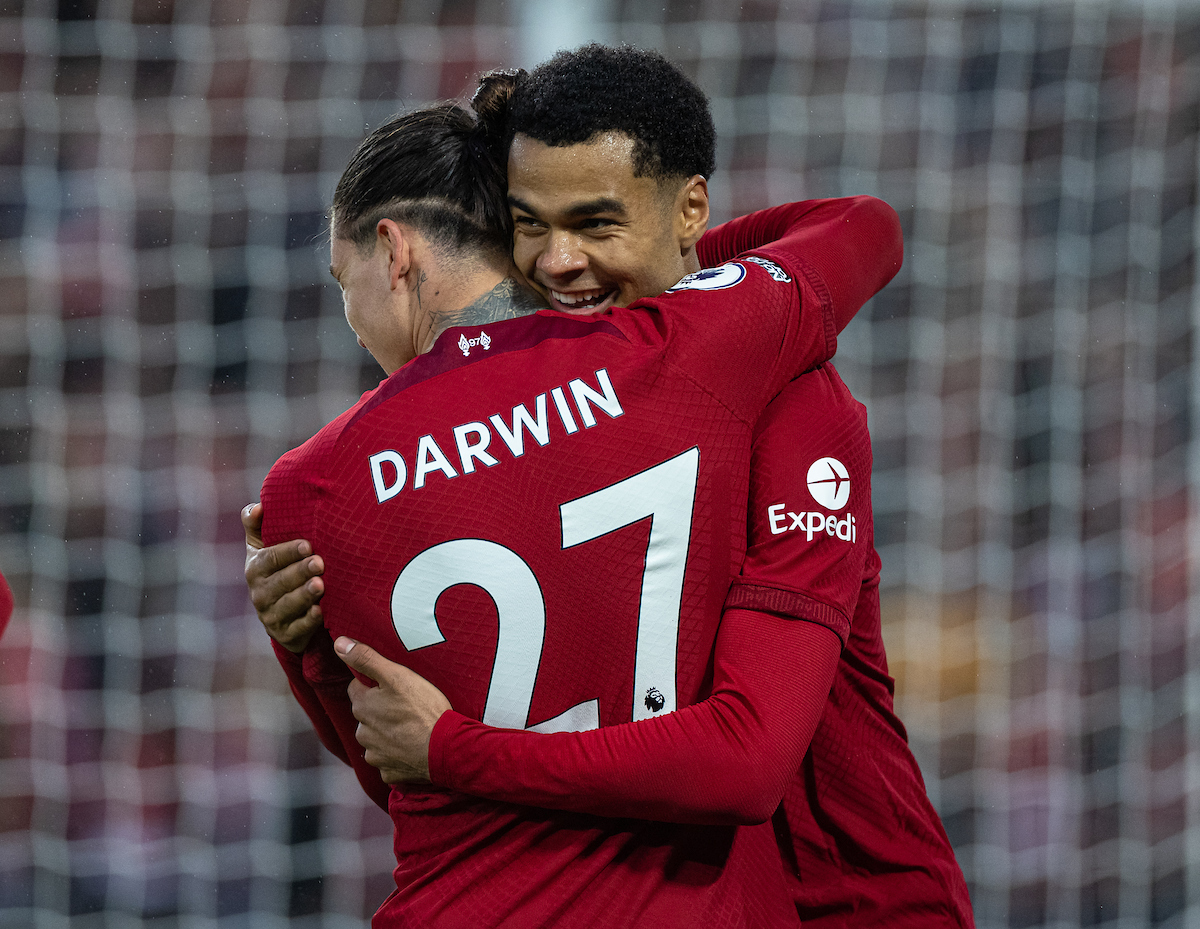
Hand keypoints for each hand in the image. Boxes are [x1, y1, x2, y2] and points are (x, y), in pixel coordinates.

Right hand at [243, 502, 325, 652]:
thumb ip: (257, 524)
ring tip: (320, 585)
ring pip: (287, 605)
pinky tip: (320, 612)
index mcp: (255, 568)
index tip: (307, 544)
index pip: (269, 559)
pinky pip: (296, 629)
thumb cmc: (278, 568)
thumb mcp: (264, 546)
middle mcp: (259, 593)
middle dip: (299, 572)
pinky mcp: (285, 634)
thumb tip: (258, 506)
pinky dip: (308, 621)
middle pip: (280, 582)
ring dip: (304, 595)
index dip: (287, 552)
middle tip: (319, 562)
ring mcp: (271, 616)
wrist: (285, 610)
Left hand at [336, 636, 451, 783]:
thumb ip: (366, 659)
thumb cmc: (423, 709)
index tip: (393, 686)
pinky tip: (413, 746)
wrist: (445, 748)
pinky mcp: (389, 772)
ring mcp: (375, 755)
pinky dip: (398, 754)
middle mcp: (363, 733)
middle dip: (380, 710)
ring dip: (388, 733)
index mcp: (362, 707)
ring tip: (412, 727)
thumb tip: (339, 643)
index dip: (374, 685)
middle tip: (407, 706)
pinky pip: (388, 759)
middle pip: (367, 715)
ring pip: (376, 739)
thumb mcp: (396, 675)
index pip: (357, 689)